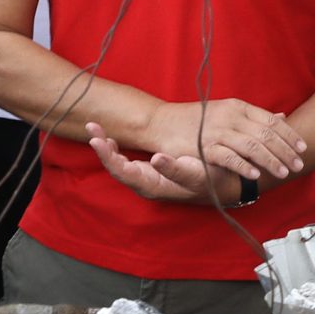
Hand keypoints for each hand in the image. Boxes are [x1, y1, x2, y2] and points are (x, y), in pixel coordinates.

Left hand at [86, 124, 243, 204]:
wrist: (224, 187)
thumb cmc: (211, 181)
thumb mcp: (196, 176)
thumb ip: (175, 170)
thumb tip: (157, 158)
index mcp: (151, 186)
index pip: (121, 171)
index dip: (107, 156)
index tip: (96, 139)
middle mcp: (145, 184)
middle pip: (115, 167)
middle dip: (102, 147)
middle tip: (91, 126)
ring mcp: (146, 178)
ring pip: (119, 164)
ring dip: (107, 146)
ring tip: (96, 128)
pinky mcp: (150, 172)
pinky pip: (127, 161)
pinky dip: (117, 149)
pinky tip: (111, 138)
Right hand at [139, 98, 306, 184]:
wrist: (160, 122)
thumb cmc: (195, 119)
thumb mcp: (227, 111)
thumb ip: (254, 116)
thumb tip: (281, 116)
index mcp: (238, 107)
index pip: (270, 120)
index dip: (289, 135)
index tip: (302, 147)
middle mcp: (230, 116)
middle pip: (266, 134)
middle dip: (285, 151)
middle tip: (298, 164)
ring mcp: (217, 131)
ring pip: (252, 146)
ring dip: (270, 161)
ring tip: (283, 173)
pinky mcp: (204, 146)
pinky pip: (229, 157)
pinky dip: (244, 166)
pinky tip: (255, 176)